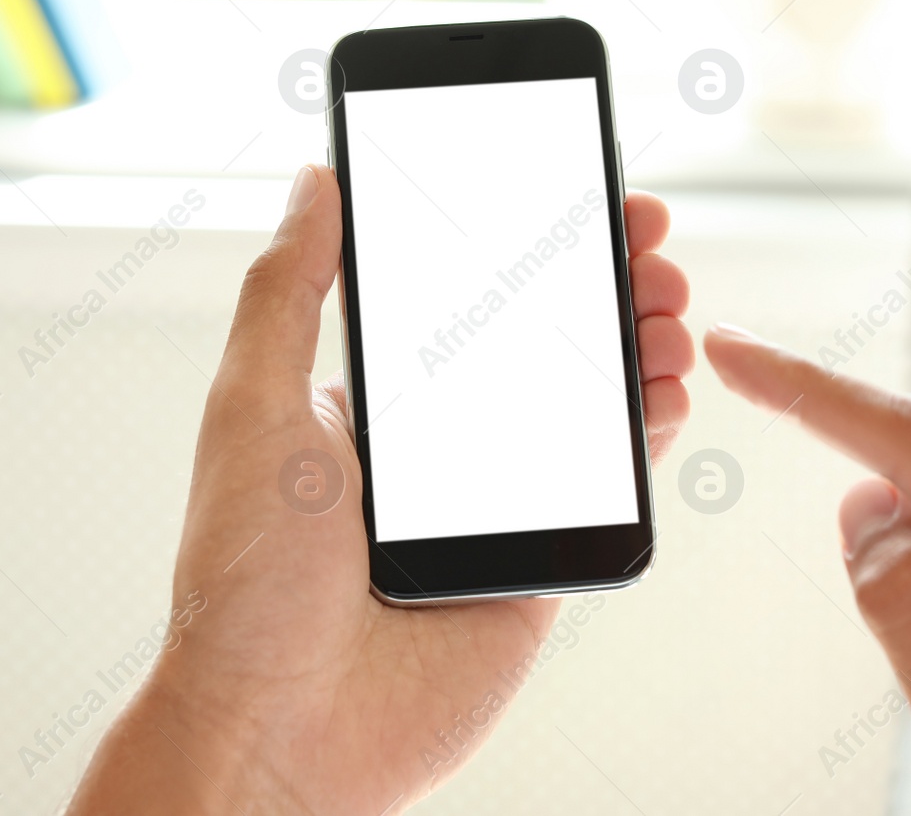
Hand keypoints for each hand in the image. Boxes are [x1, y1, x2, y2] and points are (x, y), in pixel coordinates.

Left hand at [68, 165, 692, 814]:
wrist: (278, 728)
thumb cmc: (246, 577)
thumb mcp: (254, 407)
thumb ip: (289, 291)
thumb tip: (312, 182)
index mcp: (377, 399)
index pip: (467, 294)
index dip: (528, 240)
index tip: (578, 189)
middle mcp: (443, 442)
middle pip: (544, 338)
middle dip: (602, 279)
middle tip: (645, 240)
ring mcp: (496, 500)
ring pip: (588, 402)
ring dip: (637, 343)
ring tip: (664, 307)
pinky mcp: (537, 559)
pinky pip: (605, 484)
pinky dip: (645, 430)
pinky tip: (664, 389)